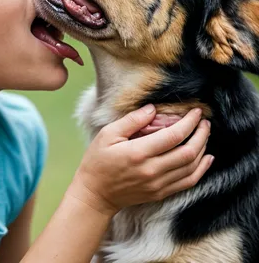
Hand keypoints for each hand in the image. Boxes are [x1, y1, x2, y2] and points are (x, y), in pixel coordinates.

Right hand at [68, 105, 212, 216]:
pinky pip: (188, 182)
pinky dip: (201, 169)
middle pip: (188, 152)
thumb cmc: (98, 160)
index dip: (189, 122)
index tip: (196, 111)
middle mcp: (152, 170)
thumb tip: (152, 109)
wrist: (95, 193)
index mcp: (139, 153)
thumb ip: (132, 120)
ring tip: (205, 134)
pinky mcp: (160, 193)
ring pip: (192, 167)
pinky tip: (206, 158)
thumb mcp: (108, 134)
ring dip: (203, 149)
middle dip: (201, 134)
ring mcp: (158, 184)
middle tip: (205, 121)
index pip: (174, 136)